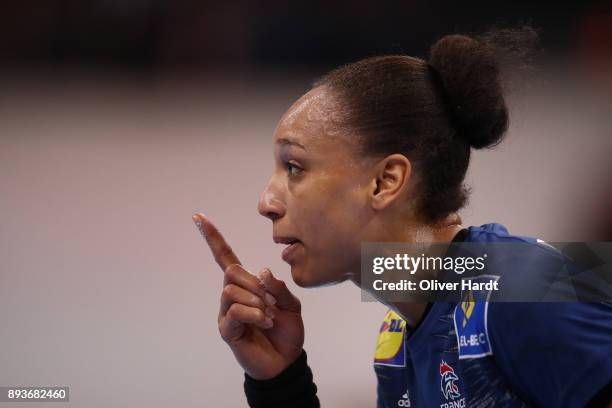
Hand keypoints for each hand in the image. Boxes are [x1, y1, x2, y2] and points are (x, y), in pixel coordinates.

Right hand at [193, 213, 304, 379]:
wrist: (286, 360)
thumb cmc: (287, 331)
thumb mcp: (292, 305)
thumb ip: (279, 288)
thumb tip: (262, 272)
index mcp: (247, 285)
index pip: (225, 257)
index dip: (213, 238)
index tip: (198, 217)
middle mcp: (232, 295)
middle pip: (231, 271)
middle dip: (255, 284)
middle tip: (270, 302)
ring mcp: (227, 312)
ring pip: (232, 290)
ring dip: (256, 301)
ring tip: (268, 316)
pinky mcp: (227, 328)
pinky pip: (235, 310)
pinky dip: (255, 314)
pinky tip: (265, 323)